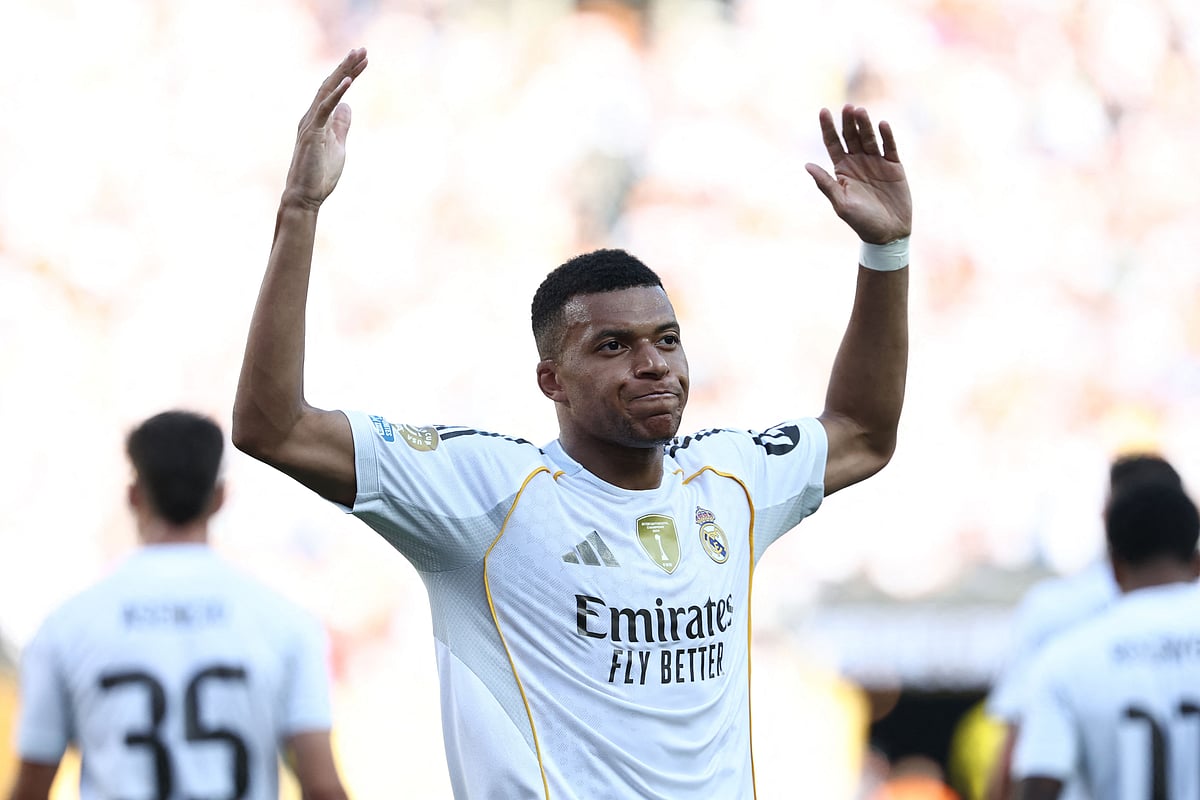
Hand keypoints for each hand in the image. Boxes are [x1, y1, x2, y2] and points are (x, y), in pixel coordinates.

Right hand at [282, 48, 368, 209]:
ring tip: (357, 57)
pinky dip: (336, 93)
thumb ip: (341, 126)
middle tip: (363, 49)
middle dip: (347, 65)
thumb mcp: (339, 146)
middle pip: (330, 83)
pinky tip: (348, 82)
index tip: (363, 59)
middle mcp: (312, 116)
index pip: (335, 89)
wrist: (305, 196)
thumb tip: (347, 107)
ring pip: (327, 90)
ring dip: (343, 72)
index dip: (349, 73)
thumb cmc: (319, 173)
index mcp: (319, 118)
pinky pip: (324, 108)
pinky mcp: (312, 133)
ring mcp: (310, 123)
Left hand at [806, 105, 911, 244]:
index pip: (833, 143)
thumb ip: (826, 184)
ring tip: (861, 112)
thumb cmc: (861, 221)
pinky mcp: (894, 165)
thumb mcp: (841, 203)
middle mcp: (857, 162)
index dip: (827, 127)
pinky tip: (883, 124)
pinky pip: (889, 146)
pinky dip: (887, 136)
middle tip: (847, 107)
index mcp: (842, 169)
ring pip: (869, 138)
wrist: (888, 233)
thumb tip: (806, 165)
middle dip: (848, 122)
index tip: (823, 111)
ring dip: (865, 125)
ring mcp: (876, 161)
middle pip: (851, 136)